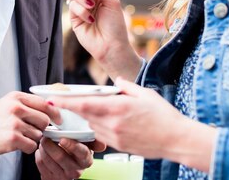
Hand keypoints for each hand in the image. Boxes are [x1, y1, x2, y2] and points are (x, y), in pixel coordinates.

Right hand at [0, 91, 60, 155]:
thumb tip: (50, 109)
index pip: (45, 103)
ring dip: (32, 139)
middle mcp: (16, 108)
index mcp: (16, 97)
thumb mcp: (8, 104)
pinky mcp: (12, 138)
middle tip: (32, 131)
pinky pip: (31, 146)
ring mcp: (14, 123)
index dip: (55, 113)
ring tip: (18, 136)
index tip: (58, 119)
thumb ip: (26, 104)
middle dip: (42, 128)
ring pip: (39, 135)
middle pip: (45, 120)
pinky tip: (17, 144)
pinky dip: (26, 148)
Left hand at [35, 137, 105, 179]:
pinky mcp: (51, 179)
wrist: (67, 165)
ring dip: (43, 148)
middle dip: (50, 144)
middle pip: (60, 157)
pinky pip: (40, 164)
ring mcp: (63, 176)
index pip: (81, 153)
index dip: (71, 146)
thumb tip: (102, 145)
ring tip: (43, 140)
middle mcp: (76, 171)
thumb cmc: (76, 150)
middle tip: (46, 135)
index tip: (62, 139)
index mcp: (86, 160)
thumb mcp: (87, 144)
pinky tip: (42, 150)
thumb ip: (94, 140)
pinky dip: (39, 154)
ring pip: (48, 160)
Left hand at [50, 78, 194, 159]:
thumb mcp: (145, 93)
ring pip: (93, 124)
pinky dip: (103, 126)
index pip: (83, 104)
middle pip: (86, 114)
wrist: (176, 140)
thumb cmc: (164, 115)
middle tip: (81, 99)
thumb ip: (126, 86)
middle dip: (82, 106)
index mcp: (117, 107)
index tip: (51, 99)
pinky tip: (116, 122)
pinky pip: (102, 135)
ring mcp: (115, 137)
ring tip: (109, 110)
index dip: (65, 102)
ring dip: (94, 116)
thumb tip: (116, 82)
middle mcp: (113, 123)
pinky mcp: (119, 146)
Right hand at [66, 0, 141, 80]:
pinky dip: (81, 11)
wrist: (111, 46)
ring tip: (91, 8)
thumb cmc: (116, 26)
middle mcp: (89, 1)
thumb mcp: (112, 2)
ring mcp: (81, 10)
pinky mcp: (74, 19)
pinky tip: (90, 19)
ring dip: (81, 0)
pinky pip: (71, 7)